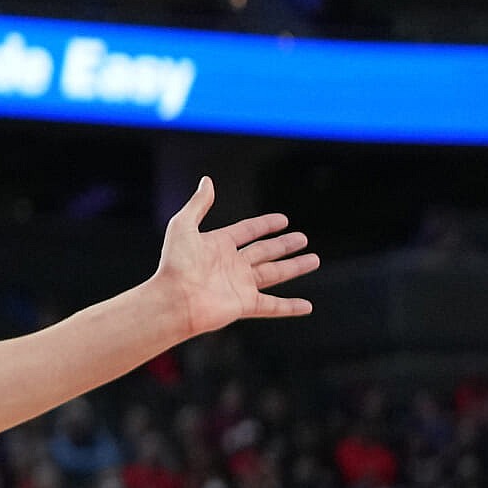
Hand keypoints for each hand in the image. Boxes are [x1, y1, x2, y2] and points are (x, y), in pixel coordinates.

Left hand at [150, 177, 317, 338]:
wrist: (173, 300)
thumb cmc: (174, 264)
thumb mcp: (183, 225)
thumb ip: (198, 204)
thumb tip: (206, 181)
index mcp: (218, 245)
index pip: (248, 231)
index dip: (266, 224)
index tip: (283, 219)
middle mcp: (231, 265)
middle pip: (265, 251)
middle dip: (284, 245)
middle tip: (303, 238)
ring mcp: (240, 285)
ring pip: (274, 274)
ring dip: (295, 267)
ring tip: (314, 260)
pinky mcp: (245, 304)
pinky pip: (273, 305)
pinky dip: (290, 307)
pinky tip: (307, 306)